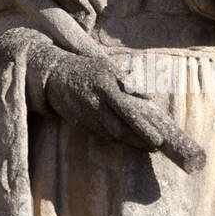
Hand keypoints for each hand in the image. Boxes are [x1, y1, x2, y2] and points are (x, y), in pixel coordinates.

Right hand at [43, 53, 166, 151]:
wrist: (56, 76)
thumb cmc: (88, 69)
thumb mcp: (108, 68)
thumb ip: (128, 82)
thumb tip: (148, 97)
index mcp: (106, 90)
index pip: (128, 113)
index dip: (143, 128)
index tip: (158, 139)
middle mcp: (96, 106)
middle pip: (120, 130)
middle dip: (139, 141)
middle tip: (156, 147)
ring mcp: (87, 117)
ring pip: (111, 135)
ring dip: (129, 142)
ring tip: (146, 145)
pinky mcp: (81, 123)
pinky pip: (101, 134)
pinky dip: (116, 139)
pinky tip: (128, 139)